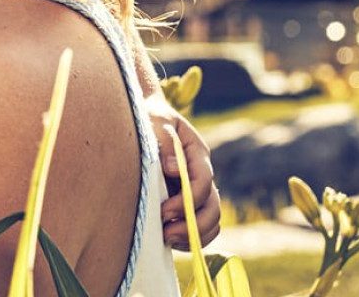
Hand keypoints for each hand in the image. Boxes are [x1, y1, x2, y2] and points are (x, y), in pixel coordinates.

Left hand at [152, 108, 221, 246]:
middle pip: (213, 206)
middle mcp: (202, 174)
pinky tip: (172, 241)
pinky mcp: (188, 201)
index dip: (188, 199)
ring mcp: (197, 189)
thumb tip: (174, 168)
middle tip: (166, 233)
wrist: (146, 118)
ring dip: (194, 235)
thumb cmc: (148, 118)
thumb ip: (164, 140)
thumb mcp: (154, 120)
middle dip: (193, 224)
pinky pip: (202, 226)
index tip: (164, 210)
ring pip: (212, 220)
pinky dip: (192, 238)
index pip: (203, 180)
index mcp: (197, 153)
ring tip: (168, 239)